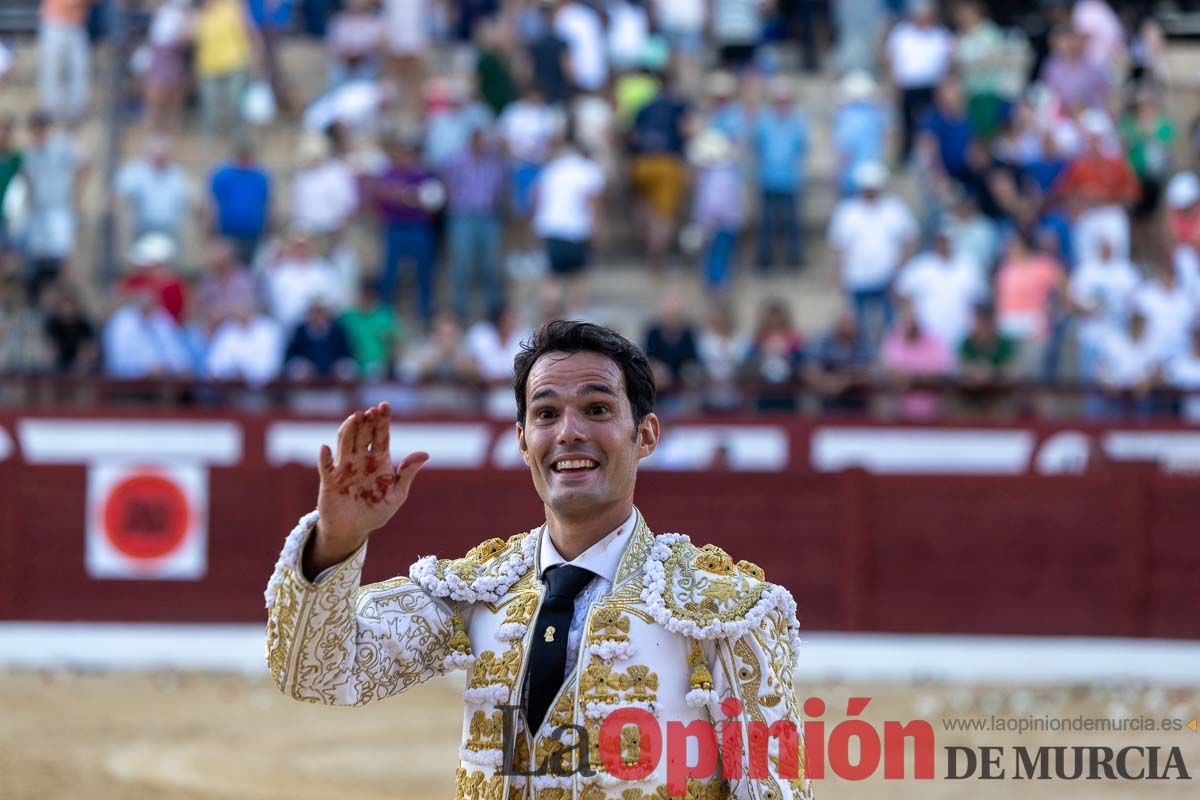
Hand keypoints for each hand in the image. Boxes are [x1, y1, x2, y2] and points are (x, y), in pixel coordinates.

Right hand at [307, 402, 428, 574]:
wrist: (354, 529)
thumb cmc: (377, 511)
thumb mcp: (397, 494)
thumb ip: (407, 474)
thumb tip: (425, 454)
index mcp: (379, 460)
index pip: (381, 435)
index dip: (382, 421)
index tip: (384, 405)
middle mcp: (361, 459)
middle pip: (363, 434)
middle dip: (366, 422)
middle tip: (370, 411)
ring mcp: (344, 467)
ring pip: (345, 443)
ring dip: (348, 429)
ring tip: (355, 417)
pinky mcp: (329, 480)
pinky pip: (325, 466)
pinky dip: (325, 457)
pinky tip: (326, 449)